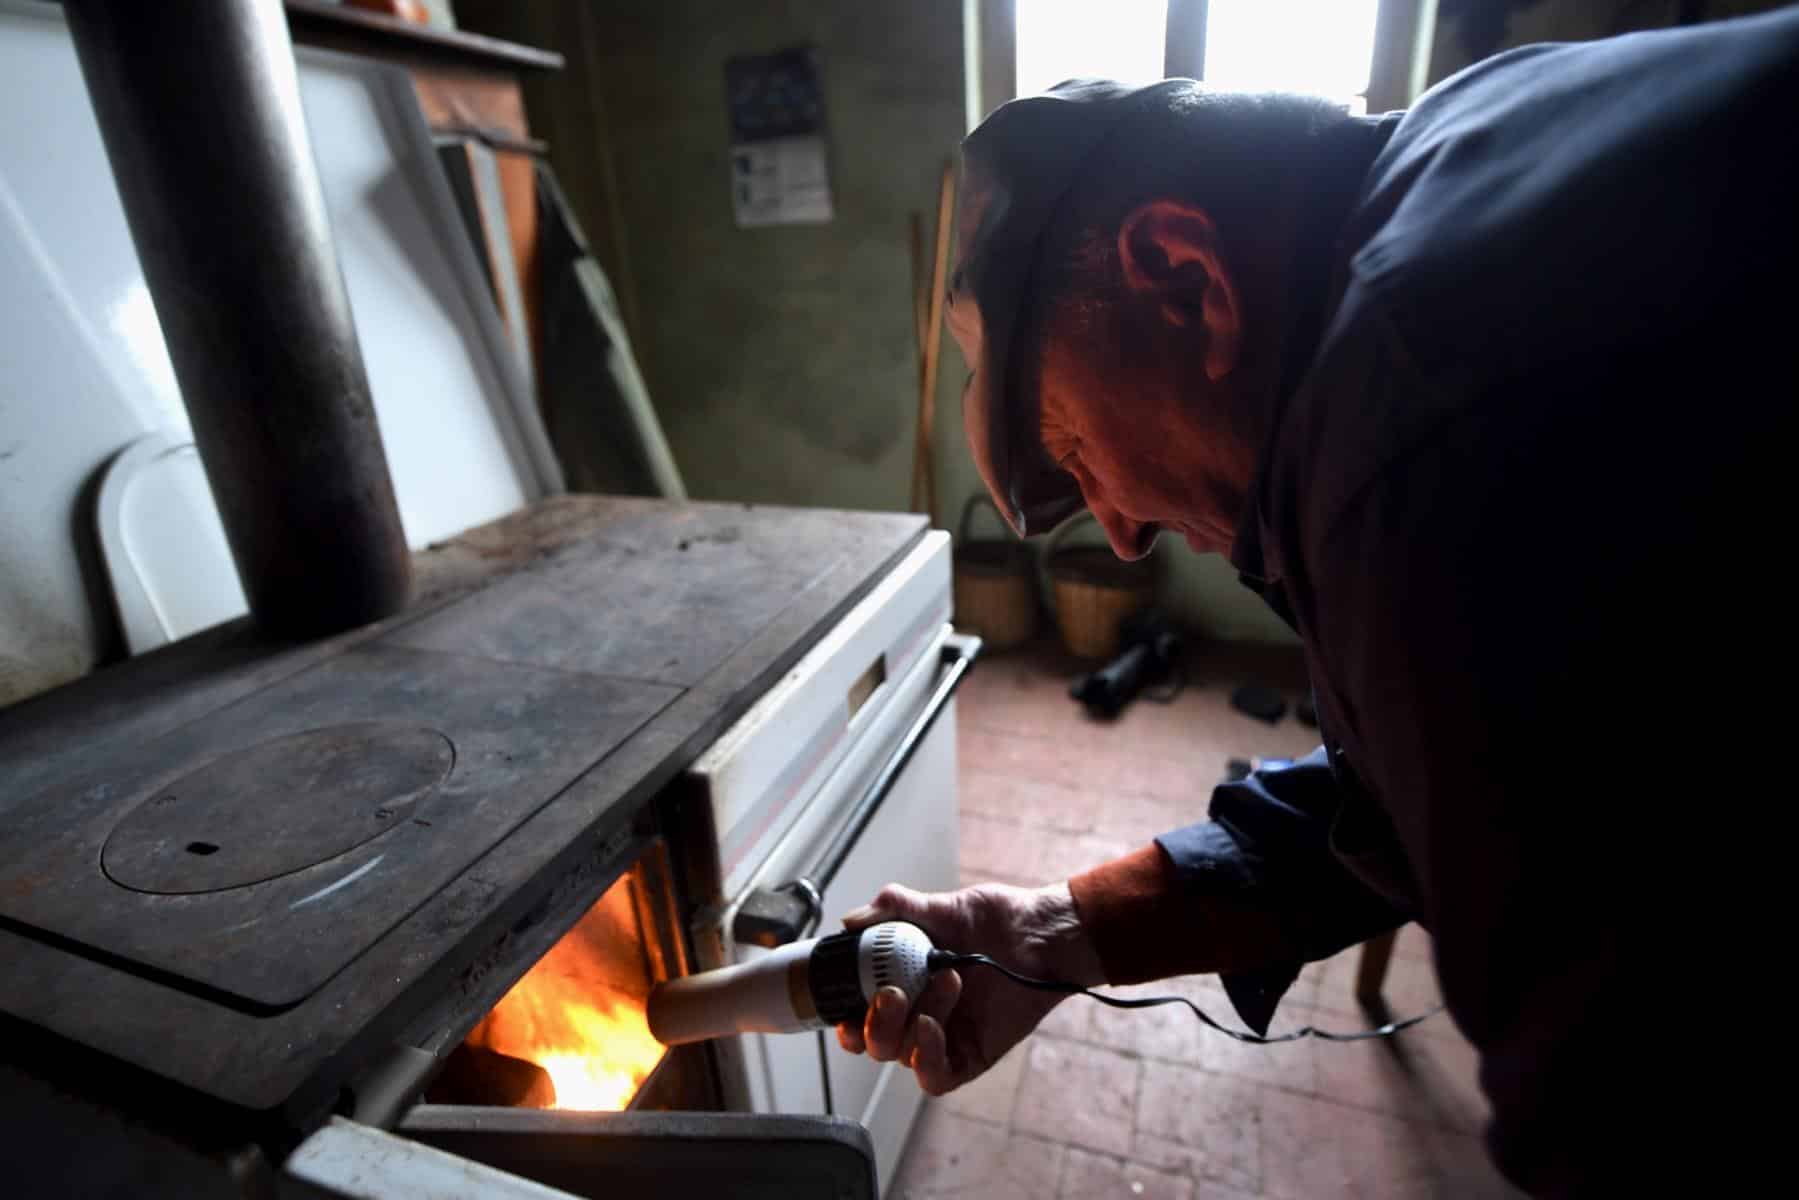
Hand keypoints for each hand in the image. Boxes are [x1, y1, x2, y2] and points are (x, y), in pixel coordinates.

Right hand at [836, 881, 1104, 1094]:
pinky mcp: (969, 1057)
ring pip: (900, 1055)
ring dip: (911, 1022)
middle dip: (873, 1023)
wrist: (1043, 933)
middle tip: (891, 993)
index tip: (840, 1005)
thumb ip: (895, 909)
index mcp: (902, 983)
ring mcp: (943, 1038)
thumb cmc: (997, 919)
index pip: (858, 1013)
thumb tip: (850, 920)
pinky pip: (934, 1077)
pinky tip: (934, 1026)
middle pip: (873, 1043)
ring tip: (947, 980)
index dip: (843, 1017)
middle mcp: (917, 1014)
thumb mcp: (942, 907)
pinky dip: (925, 1057)